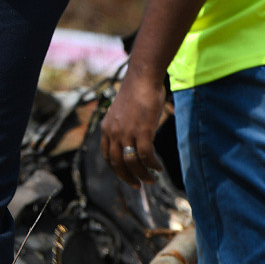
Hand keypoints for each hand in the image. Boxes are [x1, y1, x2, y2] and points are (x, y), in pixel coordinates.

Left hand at [101, 66, 168, 187]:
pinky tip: (158, 168)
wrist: (142, 78)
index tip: (126, 176)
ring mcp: (126, 132)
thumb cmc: (136, 93)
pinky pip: (146, 155)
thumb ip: (122, 128)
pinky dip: (152, 165)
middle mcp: (113, 132)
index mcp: (106, 128)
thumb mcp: (122, 113)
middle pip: (117, 163)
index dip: (116, 169)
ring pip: (132, 162)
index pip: (107, 156)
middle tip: (137, 185)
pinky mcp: (142, 131)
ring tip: (151, 180)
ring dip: (142, 174)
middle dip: (127, 177)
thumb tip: (131, 142)